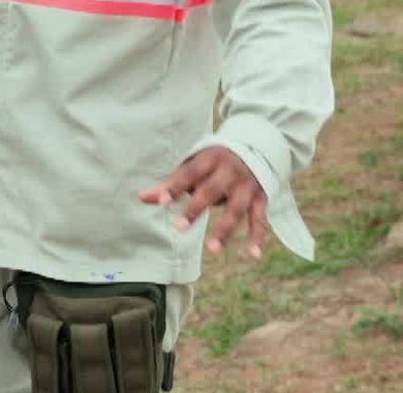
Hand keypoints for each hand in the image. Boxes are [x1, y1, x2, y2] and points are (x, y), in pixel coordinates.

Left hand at [140, 148, 268, 258]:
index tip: (161, 200)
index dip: (176, 186)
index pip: (190, 172)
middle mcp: (230, 170)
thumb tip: (141, 198)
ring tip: (212, 249)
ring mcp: (247, 185)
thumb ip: (170, 183)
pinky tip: (253, 255)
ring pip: (236, 208)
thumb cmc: (214, 161)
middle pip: (212, 190)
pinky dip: (257, 237)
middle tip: (179, 227)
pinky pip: (259, 219)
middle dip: (196, 208)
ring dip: (225, 229)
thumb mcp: (194, 165)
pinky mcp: (260, 198)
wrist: (257, 147)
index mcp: (210, 158)